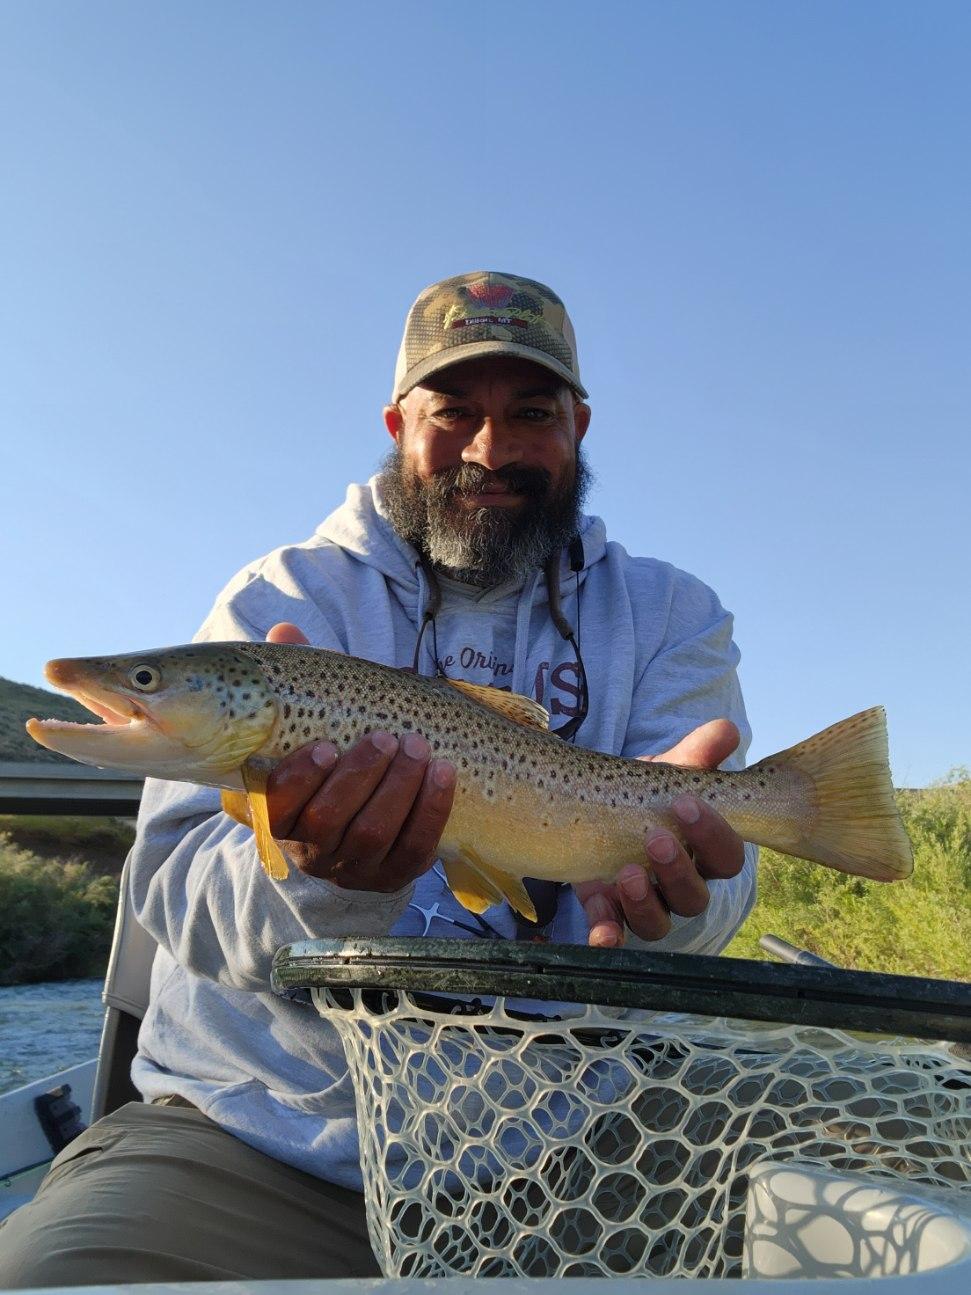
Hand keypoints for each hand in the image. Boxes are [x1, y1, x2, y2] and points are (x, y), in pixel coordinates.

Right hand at [260, 622, 455, 890]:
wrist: (369, 816)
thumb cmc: (338, 755)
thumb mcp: (315, 722)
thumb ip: (299, 679)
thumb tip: (285, 630)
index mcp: (280, 812)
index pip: (276, 805)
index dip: (299, 778)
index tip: (324, 745)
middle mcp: (311, 847)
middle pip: (328, 822)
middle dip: (360, 777)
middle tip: (386, 738)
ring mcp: (355, 866)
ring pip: (373, 835)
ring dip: (399, 789)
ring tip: (418, 747)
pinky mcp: (396, 874)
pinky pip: (416, 849)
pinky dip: (431, 810)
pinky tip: (444, 773)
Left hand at [574, 720, 745, 947]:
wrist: (599, 804)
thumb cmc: (645, 792)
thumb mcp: (667, 772)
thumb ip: (697, 753)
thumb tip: (725, 730)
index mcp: (704, 852)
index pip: (727, 856)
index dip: (714, 835)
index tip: (688, 803)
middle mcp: (680, 884)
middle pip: (694, 897)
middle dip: (677, 871)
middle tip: (655, 839)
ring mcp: (645, 901)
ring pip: (657, 921)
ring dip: (644, 903)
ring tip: (626, 873)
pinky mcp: (608, 908)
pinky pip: (613, 934)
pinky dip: (608, 938)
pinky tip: (602, 933)